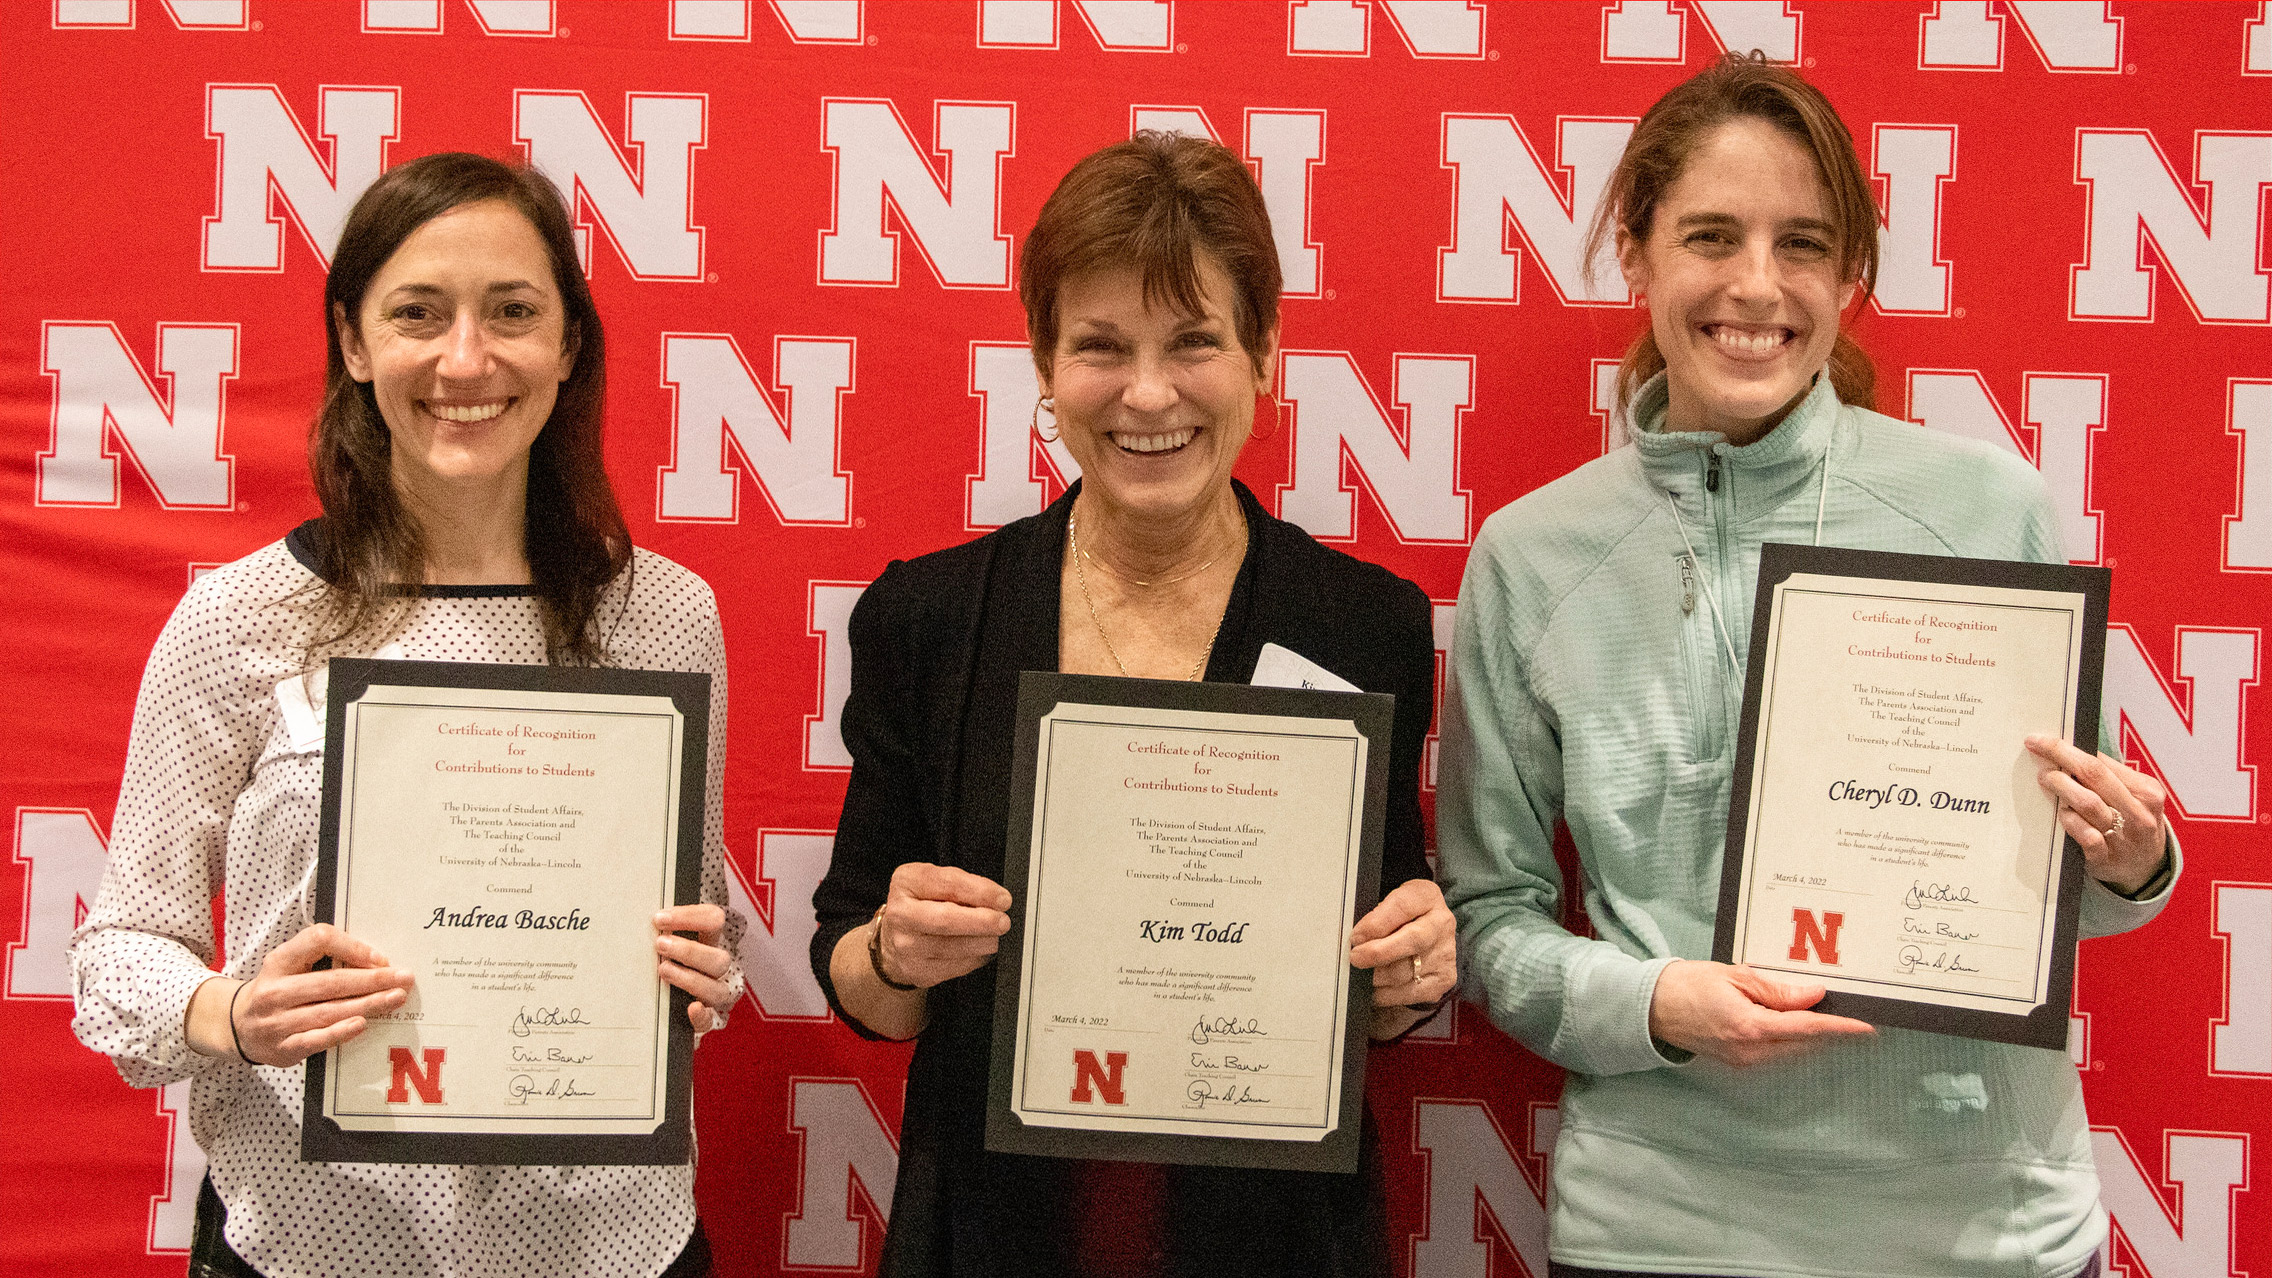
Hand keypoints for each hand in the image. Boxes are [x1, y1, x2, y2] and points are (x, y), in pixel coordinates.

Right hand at [223, 923, 413, 1065]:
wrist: (236, 1025)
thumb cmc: (277, 990)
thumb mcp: (289, 965)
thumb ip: (322, 958)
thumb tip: (375, 961)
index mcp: (279, 962)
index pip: (317, 941)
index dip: (352, 947)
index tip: (380, 958)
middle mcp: (274, 991)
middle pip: (330, 981)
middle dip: (372, 980)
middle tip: (403, 978)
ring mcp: (276, 1021)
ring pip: (328, 1011)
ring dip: (367, 1004)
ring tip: (395, 998)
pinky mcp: (282, 1048)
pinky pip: (316, 1039)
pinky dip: (340, 1032)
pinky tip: (362, 1024)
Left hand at [655, 904, 736, 1032]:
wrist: (670, 999)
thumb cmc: (666, 958)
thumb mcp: (669, 938)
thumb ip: (662, 928)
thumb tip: (634, 914)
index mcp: (711, 941)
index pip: (713, 920)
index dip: (690, 917)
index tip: (659, 919)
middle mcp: (718, 968)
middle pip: (720, 958)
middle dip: (689, 951)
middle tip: (660, 945)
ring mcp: (715, 994)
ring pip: (717, 989)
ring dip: (690, 979)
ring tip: (663, 971)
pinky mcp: (706, 1019)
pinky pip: (710, 1021)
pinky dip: (702, 1016)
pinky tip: (692, 1009)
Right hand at [873, 863, 1012, 989]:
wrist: (895, 937)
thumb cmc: (921, 904)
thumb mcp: (934, 882)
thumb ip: (962, 885)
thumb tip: (995, 899)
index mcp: (907, 882)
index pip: (947, 884)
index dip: (980, 892)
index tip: (1003, 899)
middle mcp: (901, 914)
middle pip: (945, 919)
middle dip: (981, 921)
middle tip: (1002, 922)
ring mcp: (905, 945)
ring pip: (952, 947)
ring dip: (981, 942)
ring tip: (994, 937)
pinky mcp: (916, 970)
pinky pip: (954, 967)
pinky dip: (974, 959)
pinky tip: (979, 950)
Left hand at [1348, 878, 1456, 1008]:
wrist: (1427, 936)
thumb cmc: (1400, 918)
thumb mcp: (1387, 904)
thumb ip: (1374, 916)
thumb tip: (1356, 939)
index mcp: (1426, 897)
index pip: (1402, 906)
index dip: (1376, 923)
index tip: (1356, 937)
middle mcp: (1441, 924)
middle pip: (1412, 940)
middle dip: (1378, 953)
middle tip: (1355, 958)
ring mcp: (1445, 953)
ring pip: (1407, 971)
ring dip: (1378, 976)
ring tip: (1363, 973)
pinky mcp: (1443, 979)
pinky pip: (1410, 992)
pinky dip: (1387, 992)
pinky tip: (1377, 986)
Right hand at [1648, 959, 1873, 1067]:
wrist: (1653, 1008)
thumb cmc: (1689, 986)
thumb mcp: (1736, 977)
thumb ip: (1777, 990)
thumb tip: (1814, 997)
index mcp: (1750, 1027)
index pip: (1807, 1029)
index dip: (1840, 1028)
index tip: (1866, 1027)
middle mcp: (1751, 1052)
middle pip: (1805, 1044)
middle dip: (1829, 1030)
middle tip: (1848, 1011)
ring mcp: (1745, 1062)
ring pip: (1794, 1051)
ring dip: (1810, 1036)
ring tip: (1824, 1015)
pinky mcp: (1740, 1063)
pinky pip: (1778, 1053)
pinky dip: (1792, 1040)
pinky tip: (1795, 1024)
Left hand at [2026, 734, 2168, 894]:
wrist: (2146, 868)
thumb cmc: (2131, 823)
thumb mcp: (2133, 797)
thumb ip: (2108, 778)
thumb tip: (2066, 752)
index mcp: (2147, 791)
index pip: (2102, 762)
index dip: (2069, 747)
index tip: (2043, 739)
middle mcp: (2138, 813)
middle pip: (2094, 775)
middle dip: (2061, 756)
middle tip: (2036, 746)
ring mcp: (2123, 837)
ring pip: (2088, 803)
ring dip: (2061, 786)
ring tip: (2045, 777)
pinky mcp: (2106, 858)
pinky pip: (2086, 835)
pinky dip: (2070, 820)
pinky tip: (2061, 813)